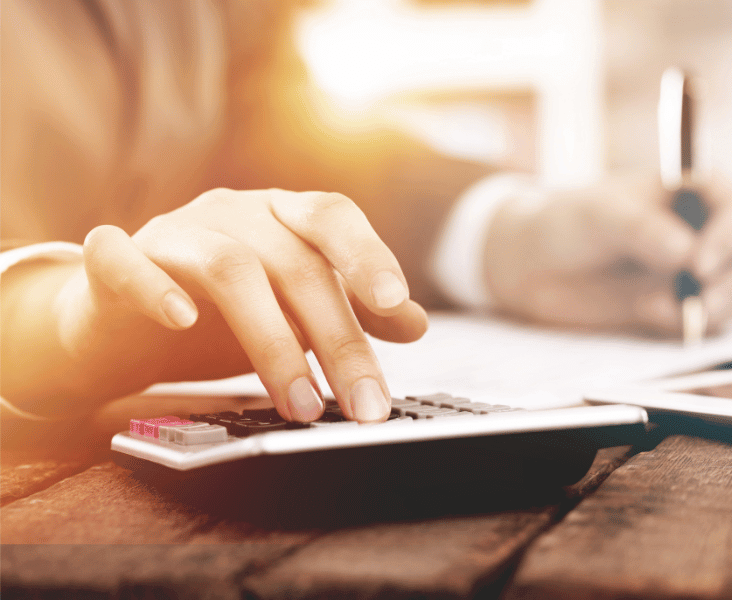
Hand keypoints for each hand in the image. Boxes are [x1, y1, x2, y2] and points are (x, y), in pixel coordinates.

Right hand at [56, 189, 427, 422]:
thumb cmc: (218, 312)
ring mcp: (172, 234)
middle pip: (294, 263)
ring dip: (271, 341)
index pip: (332, 217)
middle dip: (338, 338)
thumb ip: (352, 311)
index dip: (367, 253)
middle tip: (365, 404)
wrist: (117, 320)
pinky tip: (183, 323)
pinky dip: (155, 289)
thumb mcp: (294, 309)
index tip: (395, 303)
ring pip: (228, 269)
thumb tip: (417, 323)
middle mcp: (232, 214)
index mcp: (280, 217)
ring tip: (302, 406)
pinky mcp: (112, 262)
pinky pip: (125, 261)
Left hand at [482, 172, 731, 336]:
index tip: (697, 265)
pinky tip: (680, 343)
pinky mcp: (687, 319)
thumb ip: (642, 229)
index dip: (729, 238)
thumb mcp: (599, 215)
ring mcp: (704, 280)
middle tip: (705, 302)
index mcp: (699, 195)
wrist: (535, 266)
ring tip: (661, 313)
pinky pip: (719, 337)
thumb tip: (686, 254)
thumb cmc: (570, 222)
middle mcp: (712, 236)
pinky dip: (712, 347)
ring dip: (720, 312)